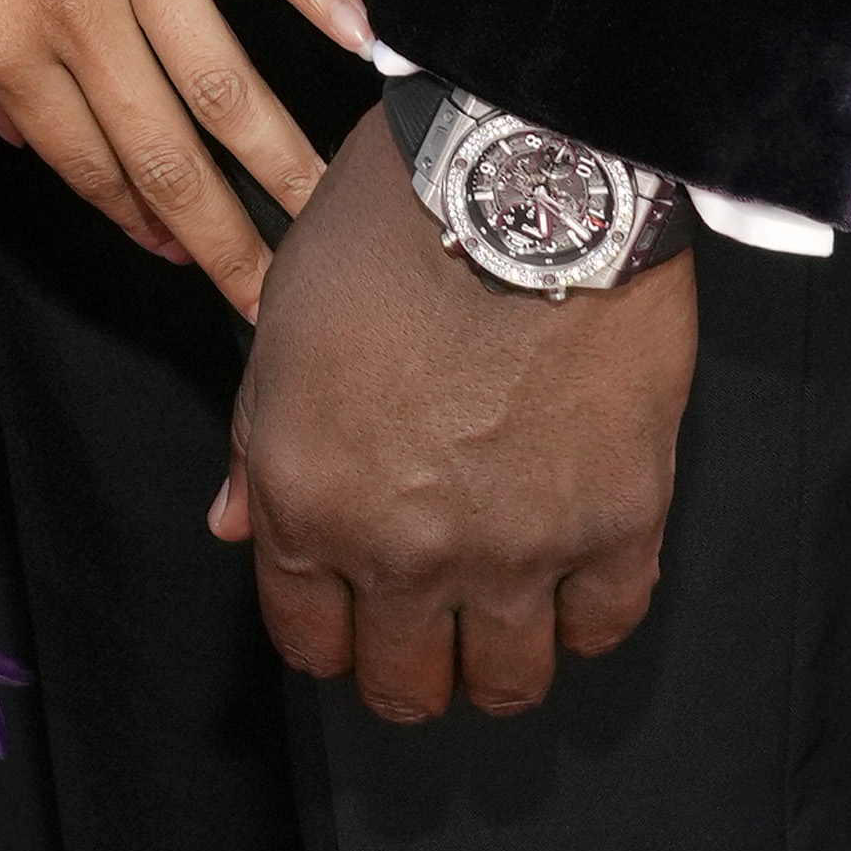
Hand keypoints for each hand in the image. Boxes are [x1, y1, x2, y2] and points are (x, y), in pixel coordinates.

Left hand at [0, 0, 370, 314]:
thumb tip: (24, 143)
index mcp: (2, 45)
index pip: (87, 167)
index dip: (138, 225)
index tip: (181, 267)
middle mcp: (78, 12)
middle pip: (169, 155)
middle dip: (226, 245)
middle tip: (276, 304)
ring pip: (227, 80)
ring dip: (285, 162)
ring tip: (336, 218)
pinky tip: (365, 47)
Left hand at [212, 103, 693, 716]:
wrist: (523, 167)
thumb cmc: (390, 222)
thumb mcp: (285, 318)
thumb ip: (260, 440)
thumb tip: (235, 527)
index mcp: (307, 498)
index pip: (306, 636)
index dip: (324, 634)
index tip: (347, 615)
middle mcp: (402, 548)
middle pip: (402, 683)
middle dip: (405, 667)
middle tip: (425, 629)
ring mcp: (515, 547)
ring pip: (505, 682)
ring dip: (496, 664)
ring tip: (502, 619)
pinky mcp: (615, 523)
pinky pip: (604, 626)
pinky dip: (586, 618)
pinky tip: (573, 582)